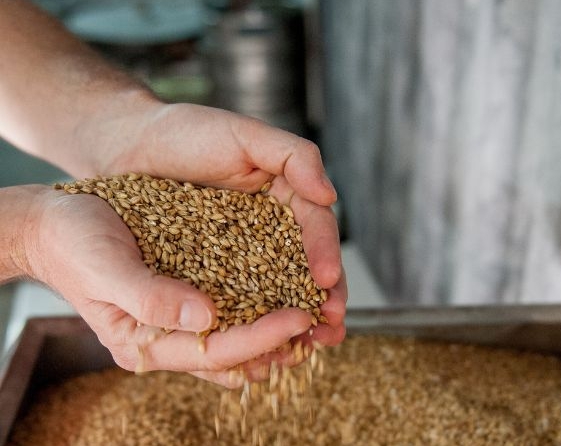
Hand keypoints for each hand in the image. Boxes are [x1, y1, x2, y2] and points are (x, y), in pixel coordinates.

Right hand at [24, 187, 329, 385]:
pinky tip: (289, 290)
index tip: (299, 318)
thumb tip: (205, 319)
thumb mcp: (105, 268)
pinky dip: (262, 304)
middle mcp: (167, 338)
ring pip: (240, 334)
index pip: (215, 351)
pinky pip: (232, 308)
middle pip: (236, 353)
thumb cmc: (73, 244)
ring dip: (280, 328)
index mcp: (144, 343)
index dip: (259, 338)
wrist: (57, 224)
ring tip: (320, 316)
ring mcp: (179, 318)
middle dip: (282, 342)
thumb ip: (150, 298)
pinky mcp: (187, 294)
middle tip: (326, 327)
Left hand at [75, 101, 347, 382]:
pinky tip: (262, 343)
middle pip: (305, 264)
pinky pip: (238, 295)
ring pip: (277, 286)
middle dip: (322, 297)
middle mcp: (269, 226)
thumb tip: (330, 195)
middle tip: (331, 326)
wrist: (127, 147)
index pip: (316, 226)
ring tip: (309, 345)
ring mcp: (242, 250)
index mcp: (285, 194)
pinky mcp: (213, 269)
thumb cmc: (185, 133)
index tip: (326, 281)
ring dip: (295, 316)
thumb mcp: (243, 134)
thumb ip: (292, 156)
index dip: (325, 253)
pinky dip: (254, 319)